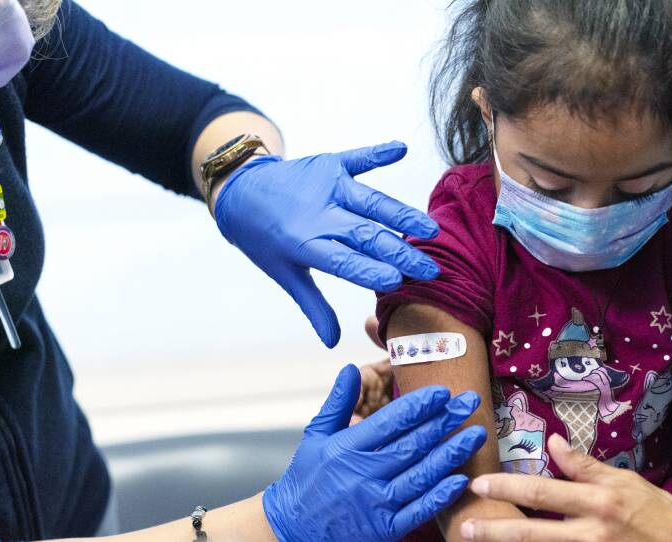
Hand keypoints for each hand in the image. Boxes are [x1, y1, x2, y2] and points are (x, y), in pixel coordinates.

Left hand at [214, 142, 439, 347]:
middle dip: (400, 252)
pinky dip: (378, 153)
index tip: (398, 281)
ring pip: (370, 201)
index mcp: (303, 244)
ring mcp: (326, 186)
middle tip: (430, 268)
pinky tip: (401, 148)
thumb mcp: (284, 273)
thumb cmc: (265, 239)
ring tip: (430, 230)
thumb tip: (332, 342)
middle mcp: (317, 214)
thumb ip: (313, 306)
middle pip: (365, 234)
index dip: (370, 270)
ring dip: (401, 215)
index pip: (343, 261)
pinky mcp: (330, 164)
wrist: (241, 190)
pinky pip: (358, 158)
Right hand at [263, 364, 486, 541]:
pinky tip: (461, 478)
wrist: (292, 529)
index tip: (443, 390)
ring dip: (452, 453)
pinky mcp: (385, 529)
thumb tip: (350, 367)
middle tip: (471, 401)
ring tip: (476, 434)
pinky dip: (441, 495)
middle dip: (445, 421)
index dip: (420, 405)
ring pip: (422, 475)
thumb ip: (338, 402)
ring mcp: (376, 504)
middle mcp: (363, 474)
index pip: (391, 421)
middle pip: (413, 443)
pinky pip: (419, 510)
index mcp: (347, 448)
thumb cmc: (307, 477)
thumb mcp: (316, 436)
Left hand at [461, 434, 671, 541]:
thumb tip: (554, 442)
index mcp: (596, 500)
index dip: (507, 487)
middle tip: (464, 525)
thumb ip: (585, 466)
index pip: (541, 491)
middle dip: (493, 529)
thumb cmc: (655, 511)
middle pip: (531, 531)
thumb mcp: (623, 480)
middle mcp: (590, 531)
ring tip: (478, 541)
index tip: (480, 484)